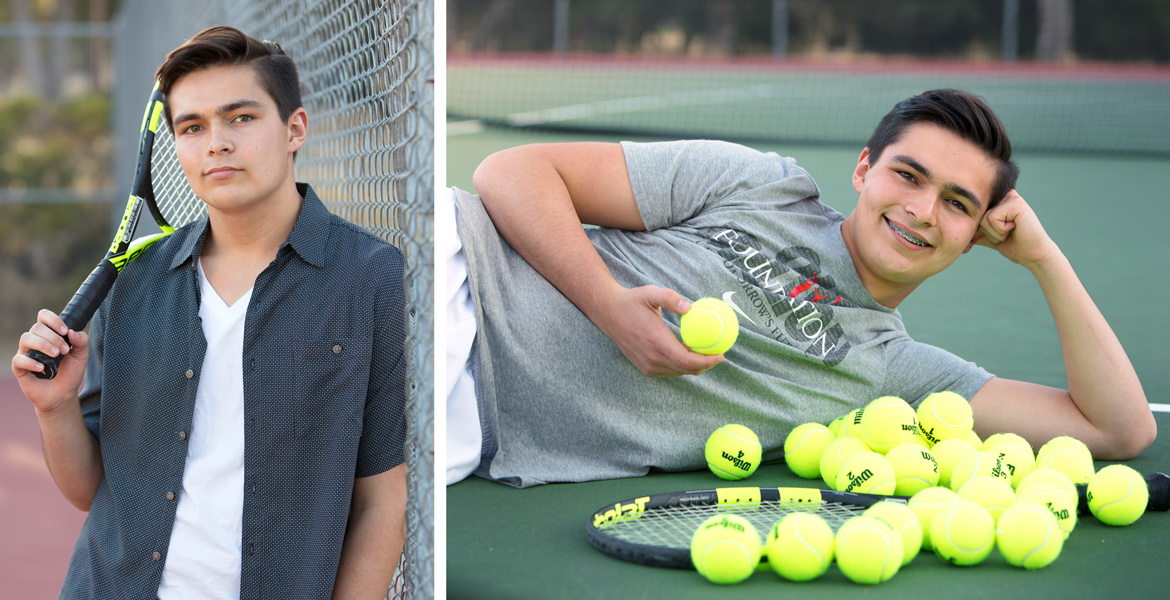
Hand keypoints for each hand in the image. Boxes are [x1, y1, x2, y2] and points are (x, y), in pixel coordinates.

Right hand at [11, 309, 87, 413]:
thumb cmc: (70, 373)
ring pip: (25, 338)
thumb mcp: (82, 356)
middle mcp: (35, 341)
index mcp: (48, 335)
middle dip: (53, 337)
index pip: (43, 316)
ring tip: (56, 355)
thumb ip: (82, 341)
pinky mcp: (19, 368)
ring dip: (43, 345)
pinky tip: (43, 368)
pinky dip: (31, 362)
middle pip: (36, 327)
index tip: (65, 331)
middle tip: (64, 350)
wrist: (63, 394)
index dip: (53, 320)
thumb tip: (72, 332)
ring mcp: (26, 353)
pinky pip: (19, 359)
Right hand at [591, 285, 724, 377]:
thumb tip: (690, 307)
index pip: (686, 360)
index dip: (706, 361)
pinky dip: (682, 366)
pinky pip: (669, 371)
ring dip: (694, 366)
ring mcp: (647, 365)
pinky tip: (689, 354)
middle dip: (706, 365)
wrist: (609, 313)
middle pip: (686, 370)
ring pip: (679, 372)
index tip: (721, 355)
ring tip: (706, 354)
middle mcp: (651, 357)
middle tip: (718, 353)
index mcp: (655, 341)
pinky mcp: (644, 368)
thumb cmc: (632, 301)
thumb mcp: (650, 292)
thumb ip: (670, 298)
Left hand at [972, 190, 1058, 268]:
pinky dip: (1000, 230)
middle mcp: (1003, 195)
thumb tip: (952, 229)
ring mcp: (1010, 197)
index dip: (979, 230)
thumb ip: (974, 229)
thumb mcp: (988, 235)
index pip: (973, 213)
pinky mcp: (1015, 203)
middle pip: (976, 215)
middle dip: (987, 232)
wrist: (1033, 255)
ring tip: (1011, 231)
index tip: (997, 237)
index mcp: (998, 200)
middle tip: (1006, 234)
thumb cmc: (1013, 245)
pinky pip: (991, 219)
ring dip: (995, 233)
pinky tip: (1015, 228)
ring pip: (983, 218)